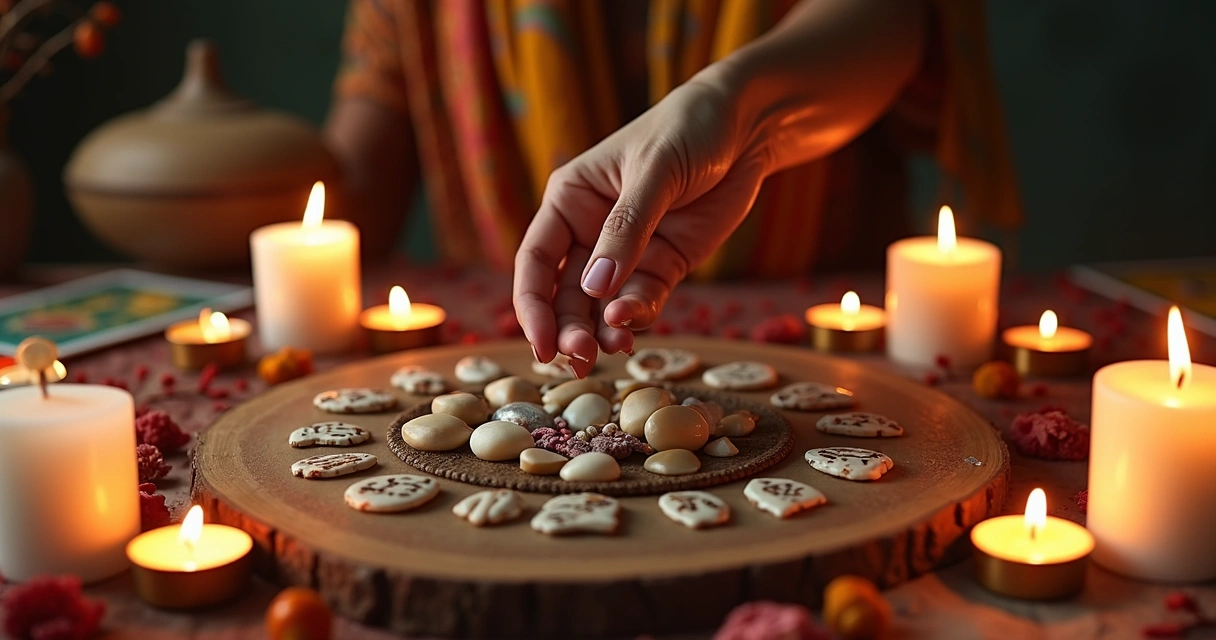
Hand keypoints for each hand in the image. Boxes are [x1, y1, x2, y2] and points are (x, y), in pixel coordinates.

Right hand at [513, 77, 769, 375]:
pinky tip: (635, 329)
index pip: (535, 260)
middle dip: (569, 328)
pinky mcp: (664, 265)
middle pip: (565, 294)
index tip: (542, 342)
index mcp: (570, 200)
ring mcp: (628, 253)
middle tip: (581, 356)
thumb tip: (594, 289)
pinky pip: (643, 301)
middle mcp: (590, 231)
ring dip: (602, 332)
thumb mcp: (655, 172)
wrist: (747, 126)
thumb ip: (626, 230)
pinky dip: (637, 318)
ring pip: (602, 306)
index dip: (533, 305)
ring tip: (615, 348)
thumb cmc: (689, 130)